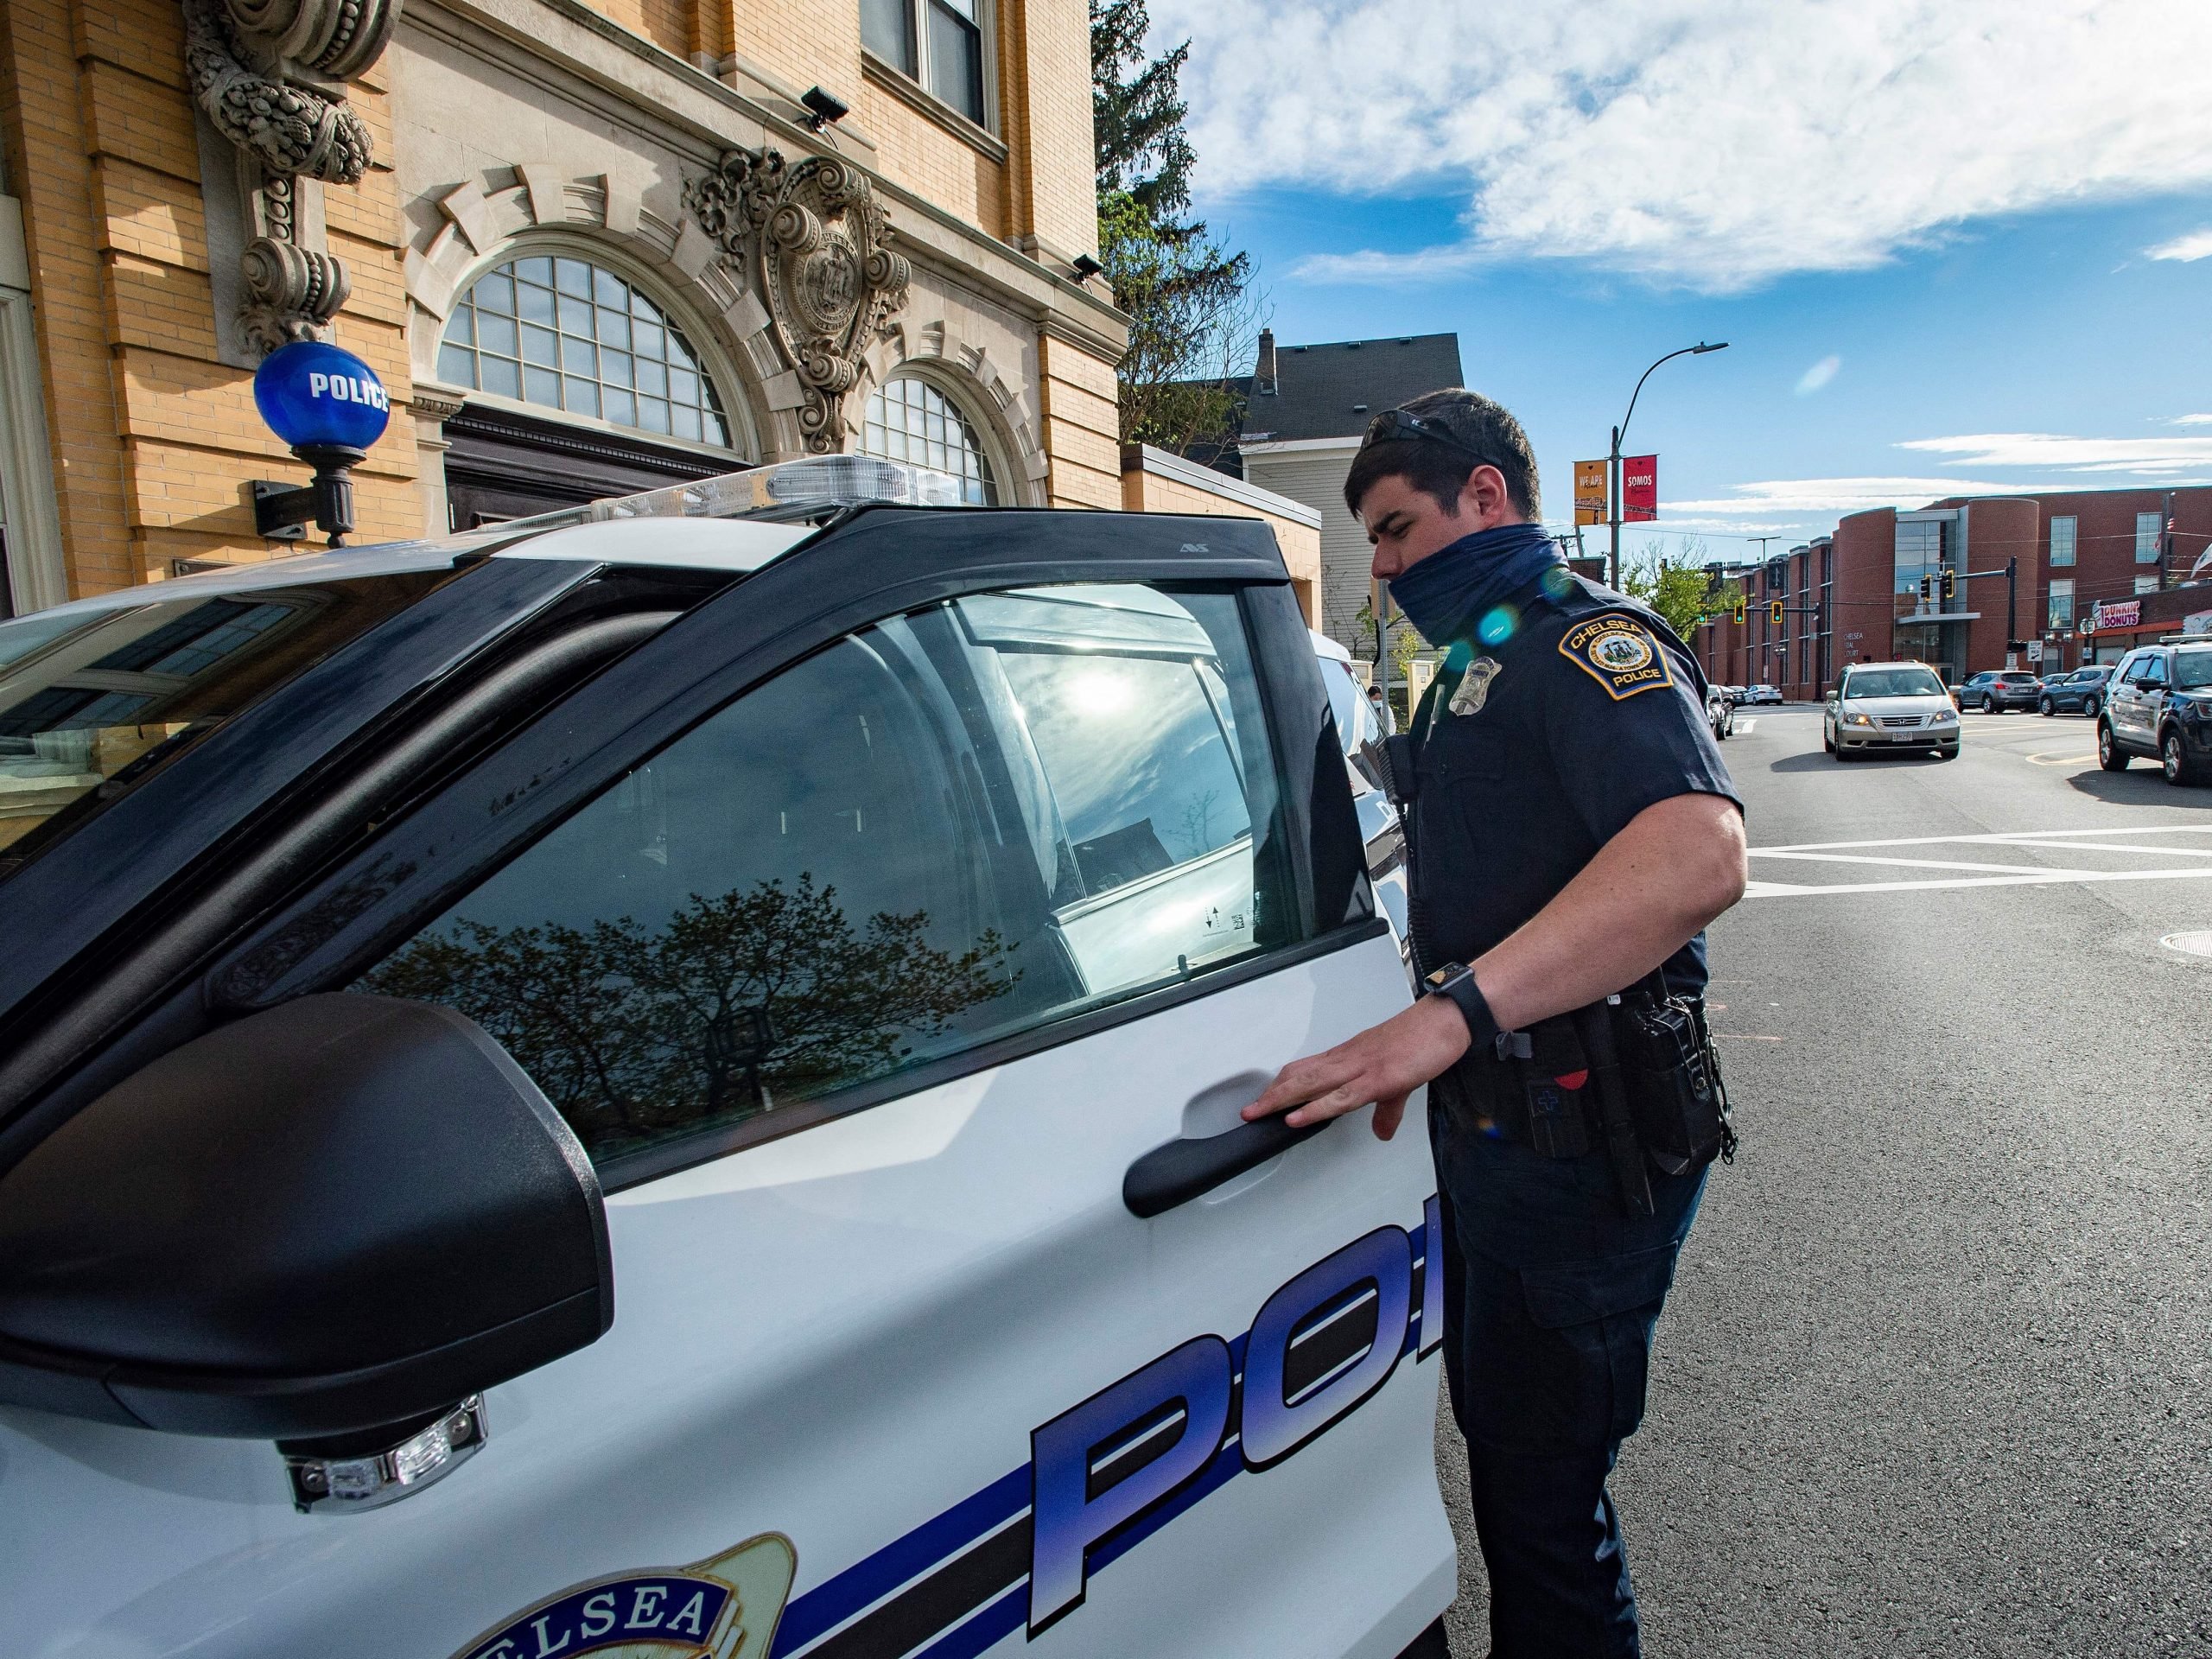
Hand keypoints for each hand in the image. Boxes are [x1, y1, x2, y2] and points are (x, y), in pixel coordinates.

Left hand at [1242, 995, 1471, 1140]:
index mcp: (1350, 1056)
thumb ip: (1386, 1109)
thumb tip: (1381, 1131)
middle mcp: (1347, 1058)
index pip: (1306, 1069)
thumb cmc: (1422, 1041)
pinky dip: (1314, 1108)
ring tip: (1258, 1114)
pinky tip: (1296, 1118)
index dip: (1282, 1084)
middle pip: (1299, 1076)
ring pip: (1310, 1084)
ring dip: (1280, 1100)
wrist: (1446, 1021)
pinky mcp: (1378, 1078)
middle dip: (1271, 1094)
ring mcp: (1360, 1067)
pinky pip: (1339, 1096)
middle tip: (1248, 1111)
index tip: (1264, 1098)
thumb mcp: (1400, 1083)